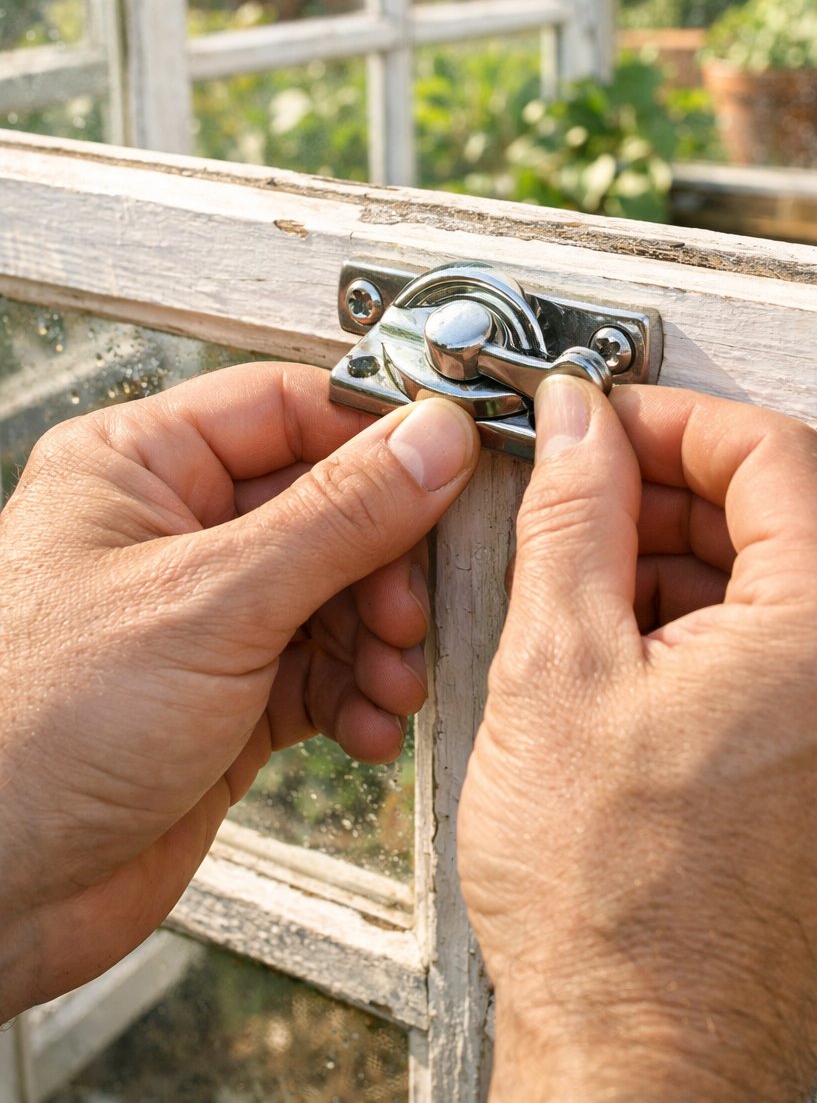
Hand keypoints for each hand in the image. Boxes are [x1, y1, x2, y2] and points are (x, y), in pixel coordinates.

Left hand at [0, 363, 478, 1019]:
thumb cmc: (32, 729)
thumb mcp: (210, 603)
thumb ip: (337, 517)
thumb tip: (432, 440)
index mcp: (139, 466)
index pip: (288, 408)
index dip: (376, 435)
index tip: (453, 463)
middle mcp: (174, 530)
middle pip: (330, 505)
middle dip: (385, 562)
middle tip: (408, 608)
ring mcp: (206, 616)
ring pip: (338, 592)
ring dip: (380, 638)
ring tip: (390, 680)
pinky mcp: (230, 695)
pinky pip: (325, 669)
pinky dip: (359, 695)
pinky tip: (367, 726)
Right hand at [459, 378, 816, 1102]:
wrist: (644, 1075)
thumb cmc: (604, 908)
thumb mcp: (557, 671)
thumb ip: (572, 517)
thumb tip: (578, 424)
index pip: (771, 452)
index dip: (672, 421)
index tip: (602, 425)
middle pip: (785, 518)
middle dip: (670, 497)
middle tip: (576, 505)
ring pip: (786, 592)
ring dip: (685, 570)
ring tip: (582, 601)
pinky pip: (795, 664)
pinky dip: (715, 639)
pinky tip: (627, 670)